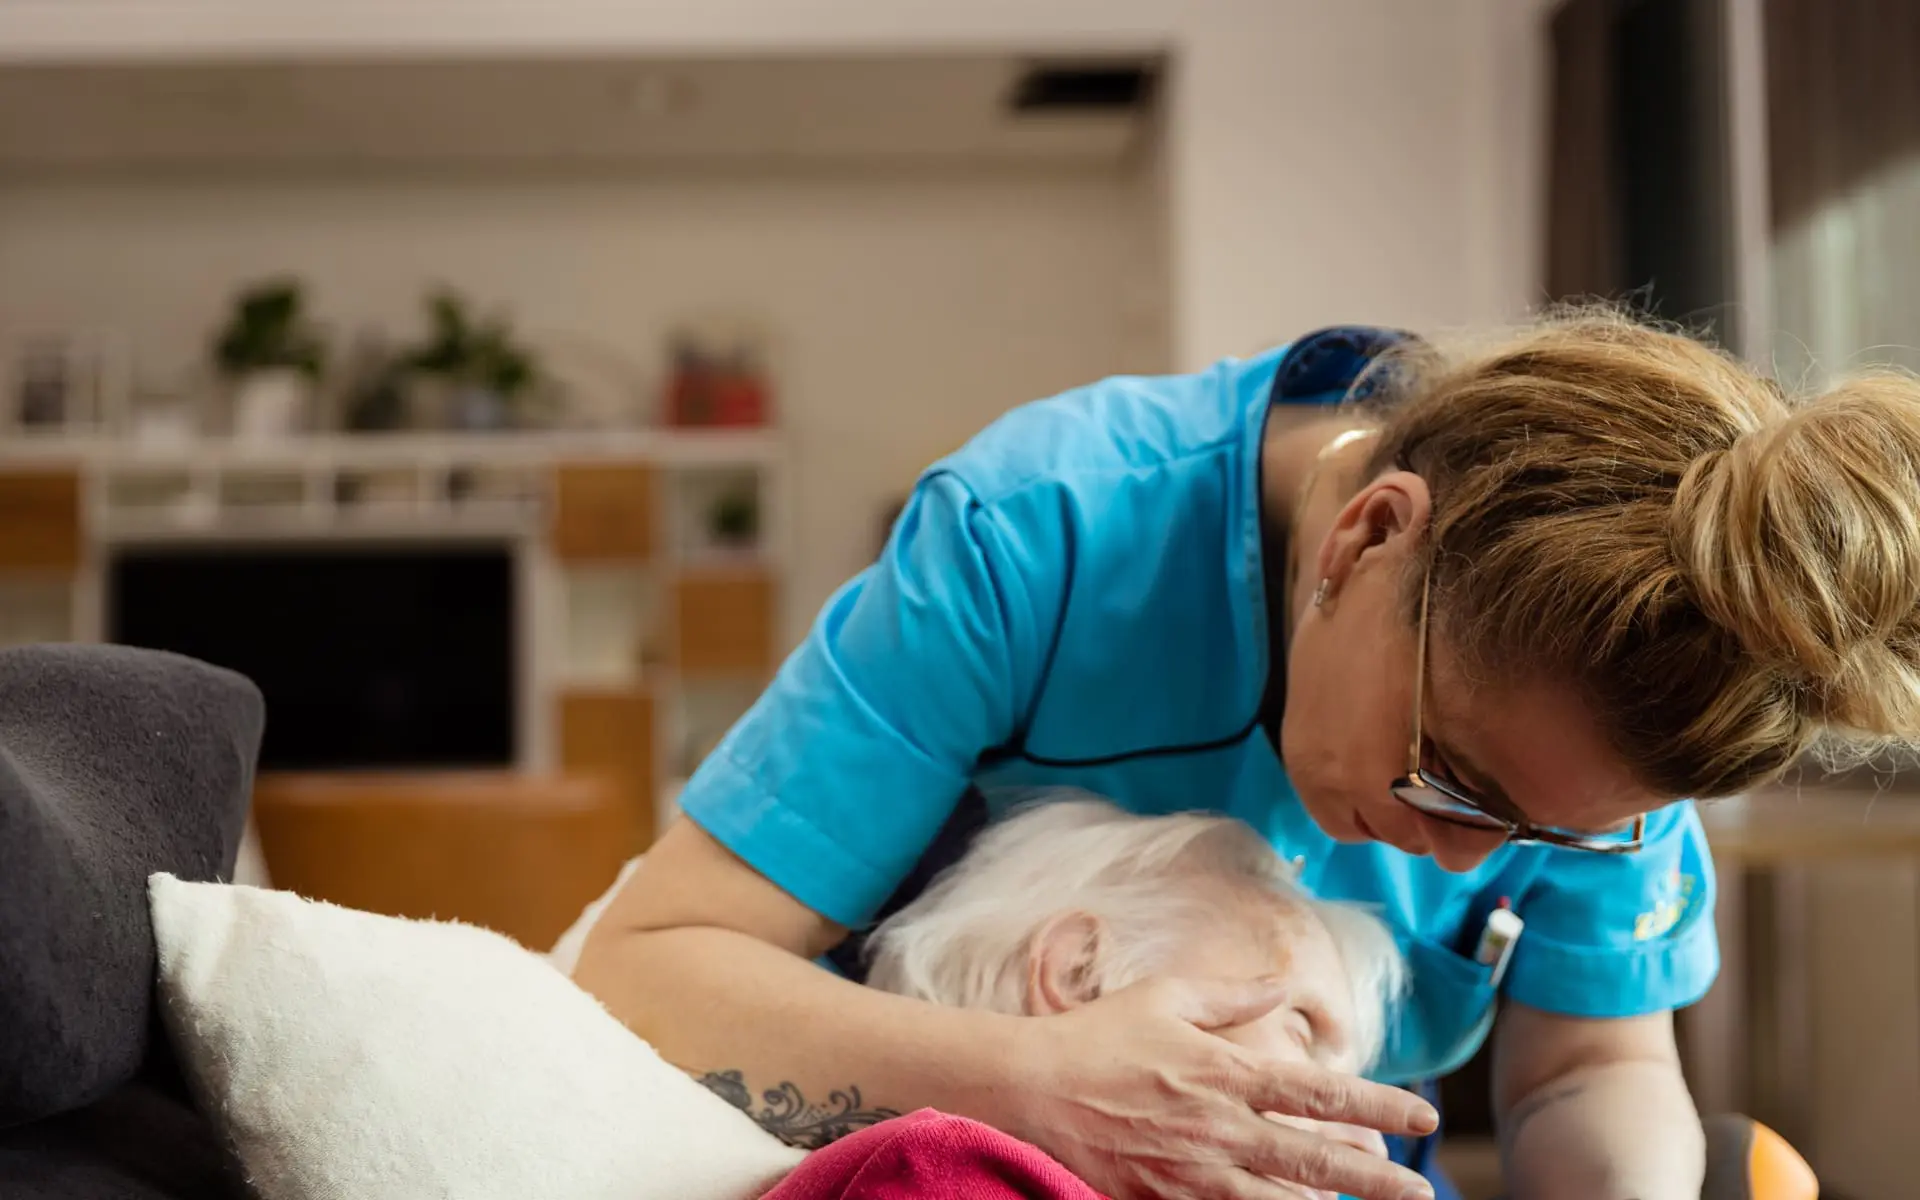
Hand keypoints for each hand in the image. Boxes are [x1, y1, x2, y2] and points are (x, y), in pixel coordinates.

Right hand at [995, 976, 1438, 1199]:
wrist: (1027, 1090)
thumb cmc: (1096, 1037)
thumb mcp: (1166, 998)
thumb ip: (1233, 992)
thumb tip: (1284, 978)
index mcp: (1225, 1072)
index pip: (1319, 1093)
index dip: (1377, 1105)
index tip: (1422, 1115)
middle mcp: (1219, 1128)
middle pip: (1316, 1160)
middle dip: (1377, 1178)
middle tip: (1423, 1191)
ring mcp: (1193, 1174)